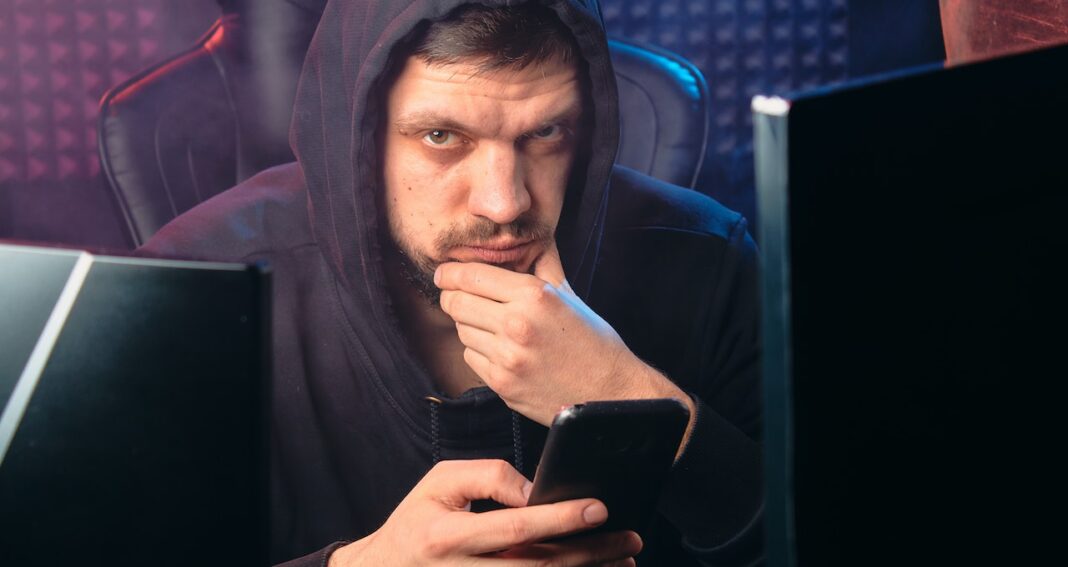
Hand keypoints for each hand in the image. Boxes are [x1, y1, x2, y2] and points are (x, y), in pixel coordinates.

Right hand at [329, 459, 641, 565]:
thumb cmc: (416, 522)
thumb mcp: (440, 482)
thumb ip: (490, 476)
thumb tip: (536, 491)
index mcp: (448, 535)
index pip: (515, 527)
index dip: (561, 518)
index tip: (599, 508)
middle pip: (539, 566)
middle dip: (591, 553)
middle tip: (630, 538)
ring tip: (624, 562)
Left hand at [435, 242, 694, 427]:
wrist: (607, 393)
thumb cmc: (591, 340)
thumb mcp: (568, 293)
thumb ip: (543, 262)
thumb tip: (531, 235)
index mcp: (533, 295)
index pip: (470, 276)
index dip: (450, 273)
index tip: (445, 273)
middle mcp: (516, 324)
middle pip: (454, 302)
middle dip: (452, 297)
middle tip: (457, 296)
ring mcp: (507, 357)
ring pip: (461, 330)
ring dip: (470, 326)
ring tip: (492, 326)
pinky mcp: (502, 384)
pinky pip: (471, 358)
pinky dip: (479, 352)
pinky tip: (501, 350)